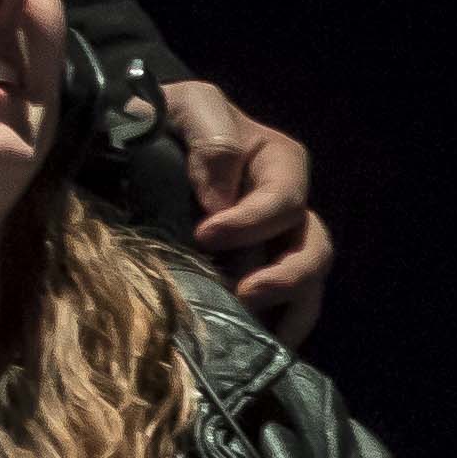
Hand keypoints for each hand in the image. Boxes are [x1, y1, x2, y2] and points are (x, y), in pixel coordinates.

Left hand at [164, 69, 330, 335]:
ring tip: (250, 333)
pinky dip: (276, 331)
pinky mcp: (257, 274)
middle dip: (285, 278)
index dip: (251, 222)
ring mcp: (276, 246)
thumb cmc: (171, 120)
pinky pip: (284, 309)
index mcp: (280, 164)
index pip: (283, 202)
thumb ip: (210, 136)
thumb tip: (219, 197)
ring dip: (286, 312)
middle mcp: (289, 208)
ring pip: (308, 285)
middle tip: (242, 296)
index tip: (205, 234)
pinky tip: (253, 349)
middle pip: (314, 249)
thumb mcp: (189, 107)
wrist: (143, 142)